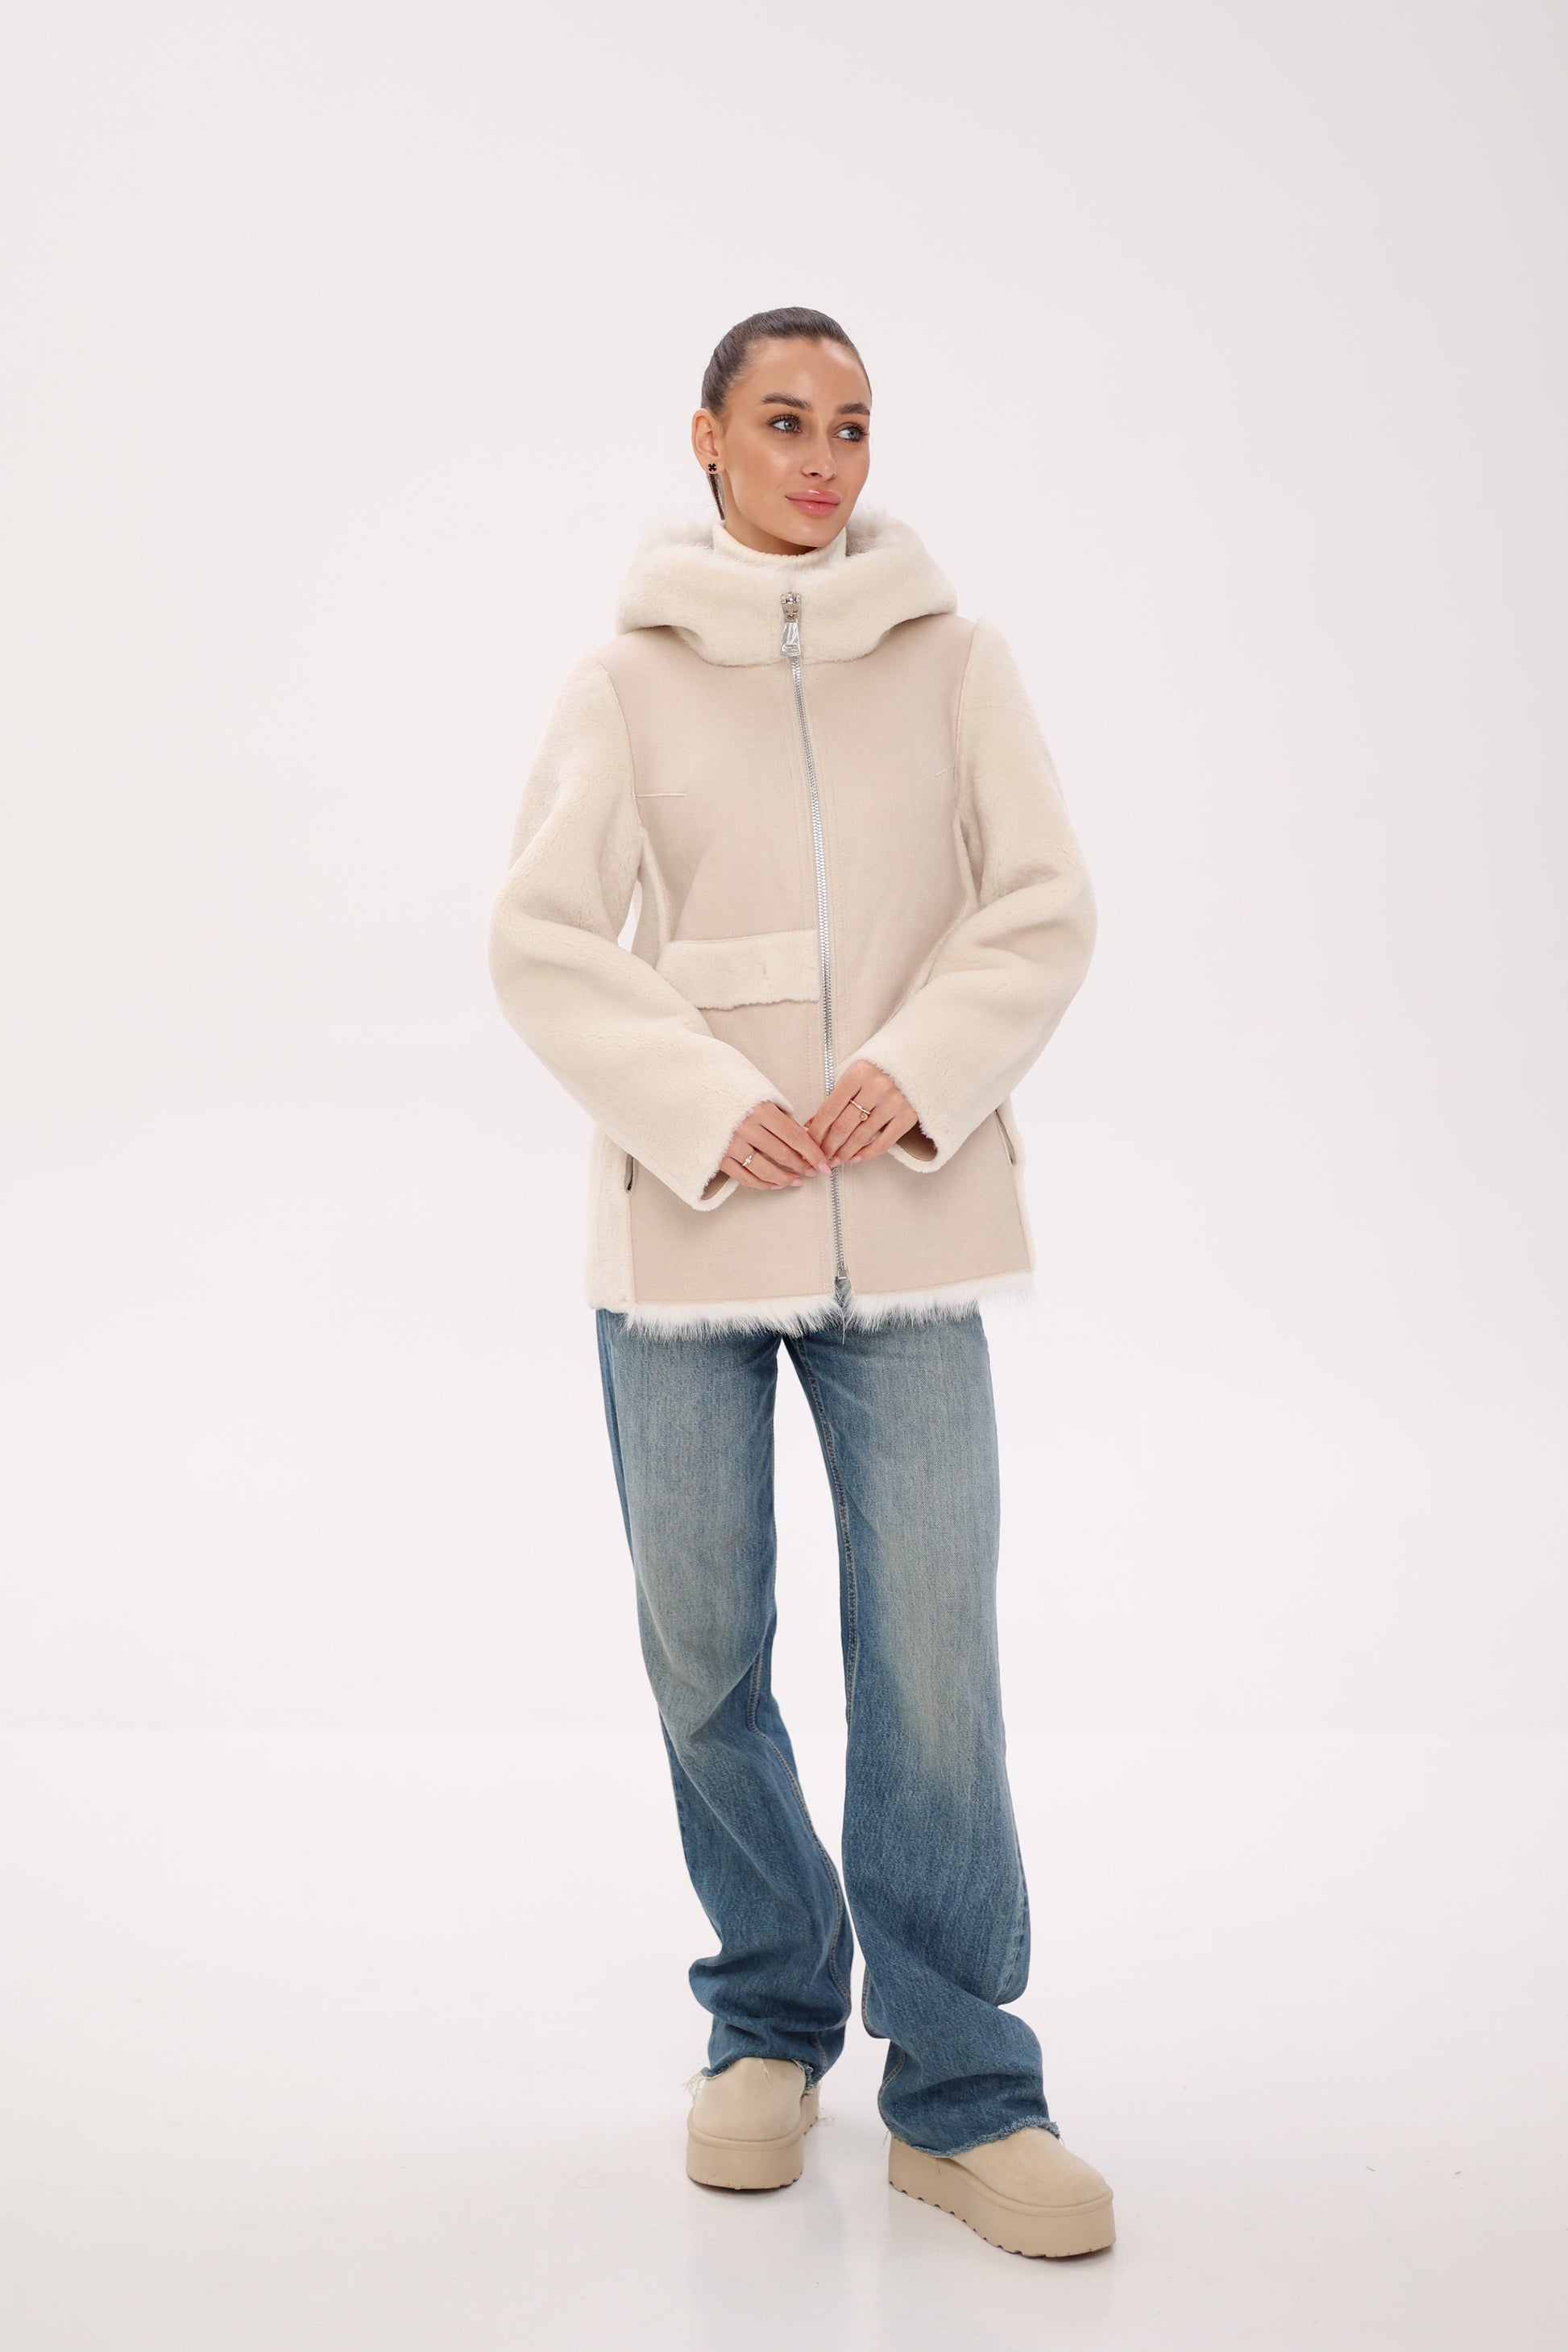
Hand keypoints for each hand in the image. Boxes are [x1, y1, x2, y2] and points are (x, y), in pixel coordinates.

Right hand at [717, 1100, 833, 1190]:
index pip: (794, 1136)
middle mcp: (746, 1128)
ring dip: (784, 1178)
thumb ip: (781, 1116)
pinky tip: (773, 1184)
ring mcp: (731, 1145)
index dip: (812, 1152)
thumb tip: (803, 1137)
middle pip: (782, 1154)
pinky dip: (762, 1183)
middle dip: (802, 1166)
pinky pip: (744, 1177)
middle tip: (813, 1171)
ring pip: (764, 1170)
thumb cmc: (731, 1093)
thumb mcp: (760, 1096)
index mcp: (759, 1109)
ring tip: (796, 1181)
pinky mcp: (719, 1158)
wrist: (693, 1094)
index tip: (824, 1162)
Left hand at [806, 1060, 923, 1166]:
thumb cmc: (878, 1069)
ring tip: (835, 1159)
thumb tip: (812, 1125)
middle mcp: (877, 1087)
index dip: (816, 1130)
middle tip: (820, 1156)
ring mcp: (894, 1102)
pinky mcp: (908, 1116)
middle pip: (843, 1125)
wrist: (915, 1062)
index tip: (809, 1142)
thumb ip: (836, 1098)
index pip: (830, 1109)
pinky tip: (855, 1157)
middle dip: (828, 1146)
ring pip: (861, 1136)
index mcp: (858, 1074)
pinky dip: (867, 1153)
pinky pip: (883, 1142)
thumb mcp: (854, 1075)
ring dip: (844, 1153)